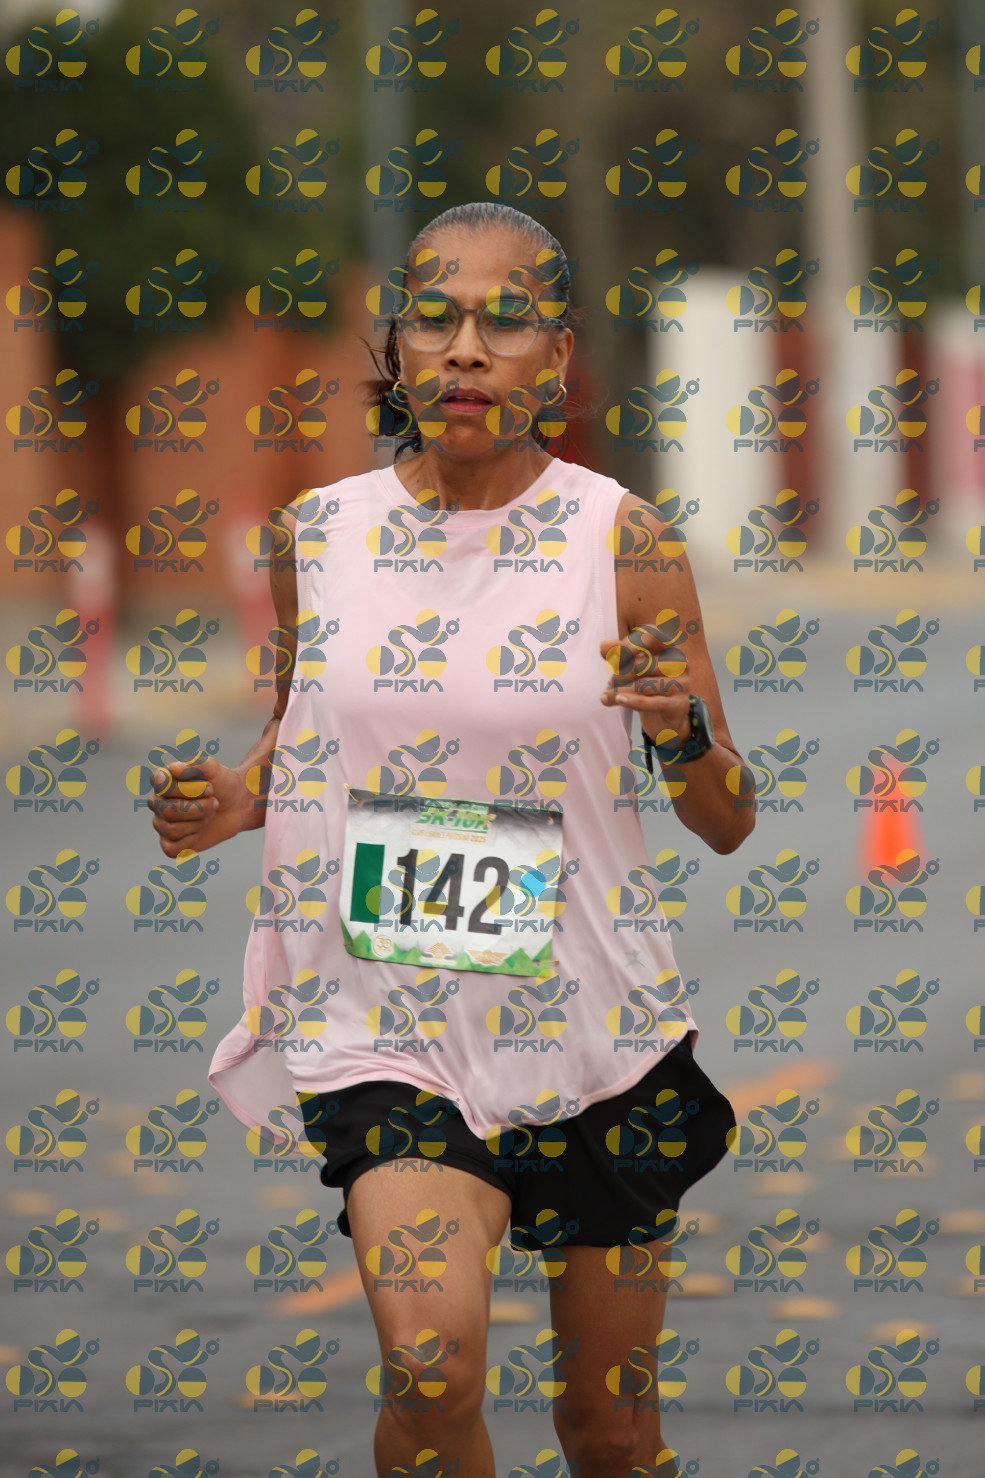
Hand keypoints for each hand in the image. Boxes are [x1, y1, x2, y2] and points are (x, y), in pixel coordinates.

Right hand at [147, 756, 250, 856]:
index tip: (209, 787)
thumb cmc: (223, 784)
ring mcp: (162, 823)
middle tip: (214, 802)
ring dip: (199, 822)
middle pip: (167, 811)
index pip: (162, 786)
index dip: (189, 789)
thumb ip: (196, 764)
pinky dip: (190, 841)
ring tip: (209, 813)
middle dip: (198, 808)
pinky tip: (199, 830)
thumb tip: (173, 768)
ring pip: (172, 830)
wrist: (237, 805)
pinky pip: (171, 849)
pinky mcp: (170, 843)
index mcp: (162, 780)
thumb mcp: (215, 769)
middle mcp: (157, 802)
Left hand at [599, 622, 692, 750]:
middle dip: (618, 675)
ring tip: (608, 697)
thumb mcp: (631, 664)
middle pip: (640, 664)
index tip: (612, 656)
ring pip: (642, 686)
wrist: (666, 714)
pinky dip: (631, 701)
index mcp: (669, 645)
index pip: (649, 635)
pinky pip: (651, 703)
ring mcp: (682, 683)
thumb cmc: (647, 682)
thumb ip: (617, 652)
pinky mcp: (679, 705)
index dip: (628, 643)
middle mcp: (680, 661)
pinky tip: (618, 700)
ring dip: (619, 692)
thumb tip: (604, 646)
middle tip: (610, 684)